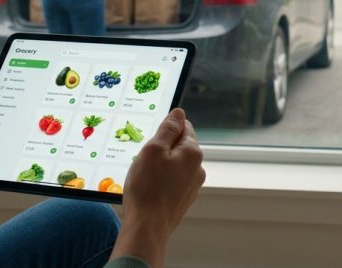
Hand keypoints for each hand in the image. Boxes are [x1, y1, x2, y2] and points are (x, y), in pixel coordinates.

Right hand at [111, 108, 204, 266]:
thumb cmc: (147, 187)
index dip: (164, 130)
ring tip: (144, 178)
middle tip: (144, 161)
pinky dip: (160, 182)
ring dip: (160, 166)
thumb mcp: (153, 149)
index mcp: (193, 152)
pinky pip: (171, 182)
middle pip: (178, 146)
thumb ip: (168, 128)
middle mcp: (198, 168)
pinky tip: (148, 190)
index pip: (183, 126)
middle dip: (161, 149)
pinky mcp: (183, 199)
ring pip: (174, 165)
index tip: (151, 140)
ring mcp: (192, 186)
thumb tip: (179, 113)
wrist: (147, 228)